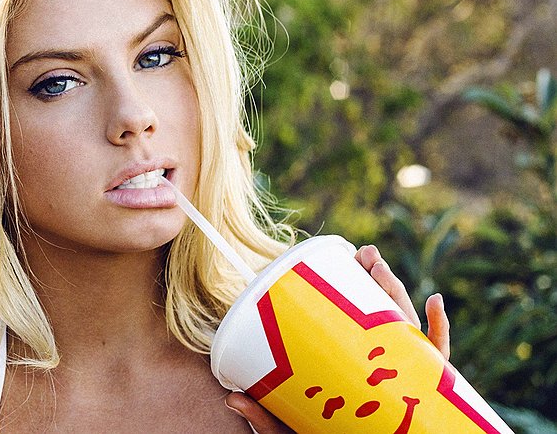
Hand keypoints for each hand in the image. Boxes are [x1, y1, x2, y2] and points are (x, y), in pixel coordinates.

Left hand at [225, 244, 451, 432]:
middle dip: (379, 283)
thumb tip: (231, 398)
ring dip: (398, 296)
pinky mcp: (424, 400)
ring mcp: (404, 380)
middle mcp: (380, 369)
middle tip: (366, 256)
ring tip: (380, 270)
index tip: (345, 260)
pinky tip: (435, 301)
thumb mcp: (287, 429)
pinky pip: (439, 365)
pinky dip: (441, 332)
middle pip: (385, 319)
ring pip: (409, 332)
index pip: (355, 325)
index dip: (352, 290)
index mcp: (350, 369)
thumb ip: (265, 417)